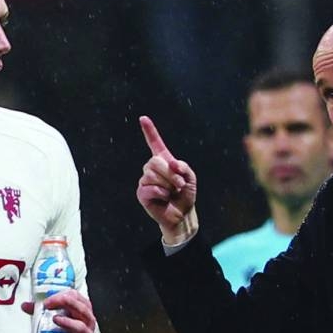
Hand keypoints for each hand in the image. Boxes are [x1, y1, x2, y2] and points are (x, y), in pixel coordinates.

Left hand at [21, 288, 97, 332]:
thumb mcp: (60, 319)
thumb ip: (42, 312)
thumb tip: (25, 306)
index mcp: (82, 309)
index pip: (75, 297)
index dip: (62, 295)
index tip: (47, 300)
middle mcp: (88, 321)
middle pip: (82, 309)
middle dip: (67, 304)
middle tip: (49, 305)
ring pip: (81, 327)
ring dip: (68, 322)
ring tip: (55, 319)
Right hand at [137, 116, 198, 243]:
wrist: (182, 214)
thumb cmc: (185, 195)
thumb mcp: (191, 178)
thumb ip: (183, 167)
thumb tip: (171, 163)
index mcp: (164, 161)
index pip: (155, 143)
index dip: (149, 131)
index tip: (143, 118)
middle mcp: (152, 169)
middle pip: (155, 162)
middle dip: (170, 174)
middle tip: (180, 185)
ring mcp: (145, 180)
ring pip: (152, 175)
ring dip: (168, 185)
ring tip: (172, 193)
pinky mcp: (142, 193)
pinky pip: (150, 188)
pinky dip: (162, 193)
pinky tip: (164, 198)